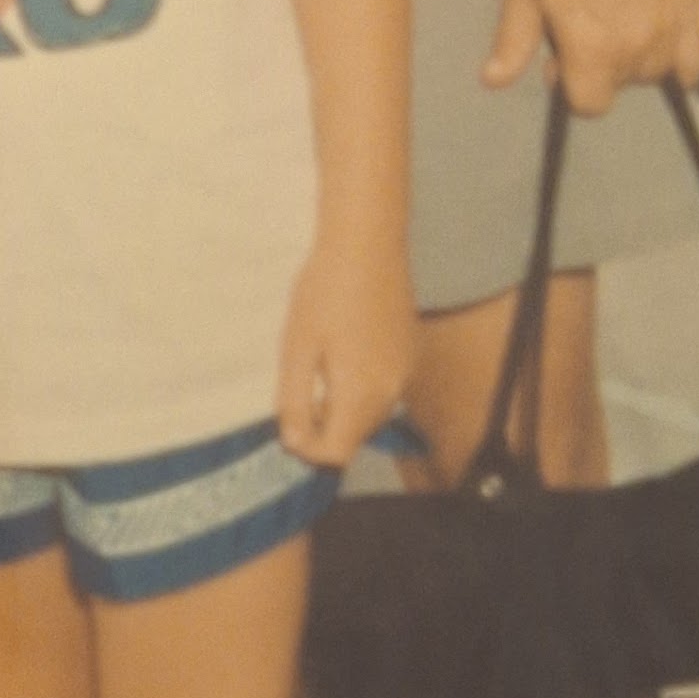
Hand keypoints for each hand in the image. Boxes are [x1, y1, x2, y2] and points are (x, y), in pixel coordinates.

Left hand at [278, 224, 415, 467]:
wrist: (367, 244)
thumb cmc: (323, 293)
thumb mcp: (297, 349)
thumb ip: (294, 401)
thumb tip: (294, 442)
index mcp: (361, 396)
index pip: (336, 453)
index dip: (307, 450)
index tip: (286, 427)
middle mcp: (392, 393)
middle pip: (356, 436)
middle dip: (325, 429)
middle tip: (298, 396)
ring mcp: (407, 373)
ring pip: (372, 414)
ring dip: (343, 409)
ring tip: (318, 372)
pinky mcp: (412, 354)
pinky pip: (386, 389)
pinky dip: (363, 388)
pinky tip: (344, 355)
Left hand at [484, 0, 698, 117]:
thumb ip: (513, 43)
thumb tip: (493, 80)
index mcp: (593, 49)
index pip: (590, 104)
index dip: (571, 84)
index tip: (561, 57)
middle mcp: (638, 46)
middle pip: (621, 84)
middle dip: (600, 64)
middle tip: (585, 22)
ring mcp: (672, 28)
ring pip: (656, 70)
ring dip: (637, 57)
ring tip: (617, 17)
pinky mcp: (694, 6)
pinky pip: (697, 60)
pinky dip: (682, 60)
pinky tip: (662, 42)